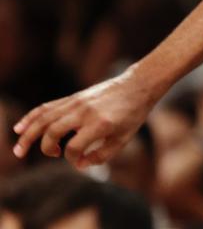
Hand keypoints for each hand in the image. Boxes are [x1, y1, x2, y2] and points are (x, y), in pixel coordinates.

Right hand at [12, 68, 156, 168]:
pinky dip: (32, 118)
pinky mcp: (73, 97)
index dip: (73, 159)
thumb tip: (79, 164)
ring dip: (28, 135)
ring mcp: (76, 102)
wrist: (137, 85)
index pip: (74, 147)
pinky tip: (19, 129)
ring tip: (18, 150)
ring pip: (44, 118)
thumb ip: (102, 155)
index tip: (80, 160)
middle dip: (46, 148)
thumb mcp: (123, 138)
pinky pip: (47, 107)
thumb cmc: (133, 114)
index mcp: (100, 123)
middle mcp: (85, 112)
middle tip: (52, 155)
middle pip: (53, 131)